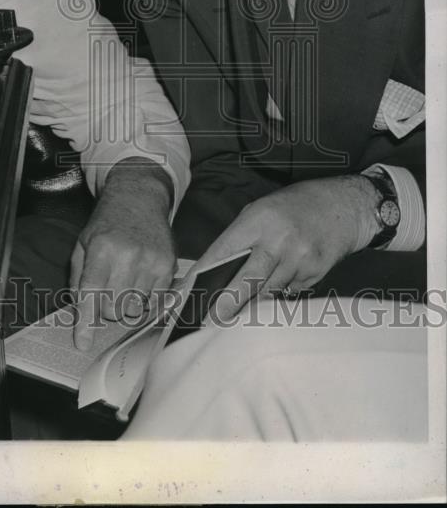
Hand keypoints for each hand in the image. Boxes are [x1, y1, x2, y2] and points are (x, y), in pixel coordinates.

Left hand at [69, 159, 175, 350]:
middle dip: (106, 308)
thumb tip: (80, 310)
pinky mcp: (168, 265)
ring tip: (125, 282)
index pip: (91, 293)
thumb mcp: (83, 243)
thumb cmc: (107, 223)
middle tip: (107, 291)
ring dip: (126, 304)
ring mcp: (151, 261)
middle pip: (113, 308)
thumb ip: (78, 277)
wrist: (139, 199)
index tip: (83, 343)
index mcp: (101, 249)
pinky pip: (155, 301)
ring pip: (134, 308)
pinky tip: (140, 281)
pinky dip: (145, 299)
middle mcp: (127, 255)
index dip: (85, 322)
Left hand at [199, 175, 379, 320]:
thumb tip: (214, 272)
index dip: (203, 275)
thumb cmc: (292, 208)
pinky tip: (271, 295)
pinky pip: (287, 293)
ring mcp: (298, 260)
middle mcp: (278, 241)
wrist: (341, 206)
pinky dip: (276, 296)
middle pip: (247, 280)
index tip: (187, 293)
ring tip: (232, 318)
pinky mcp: (314, 275)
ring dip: (249, 306)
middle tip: (208, 322)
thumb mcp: (259, 212)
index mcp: (258, 221)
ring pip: (267, 293)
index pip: (224, 251)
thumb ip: (239, 240)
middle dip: (226, 304)